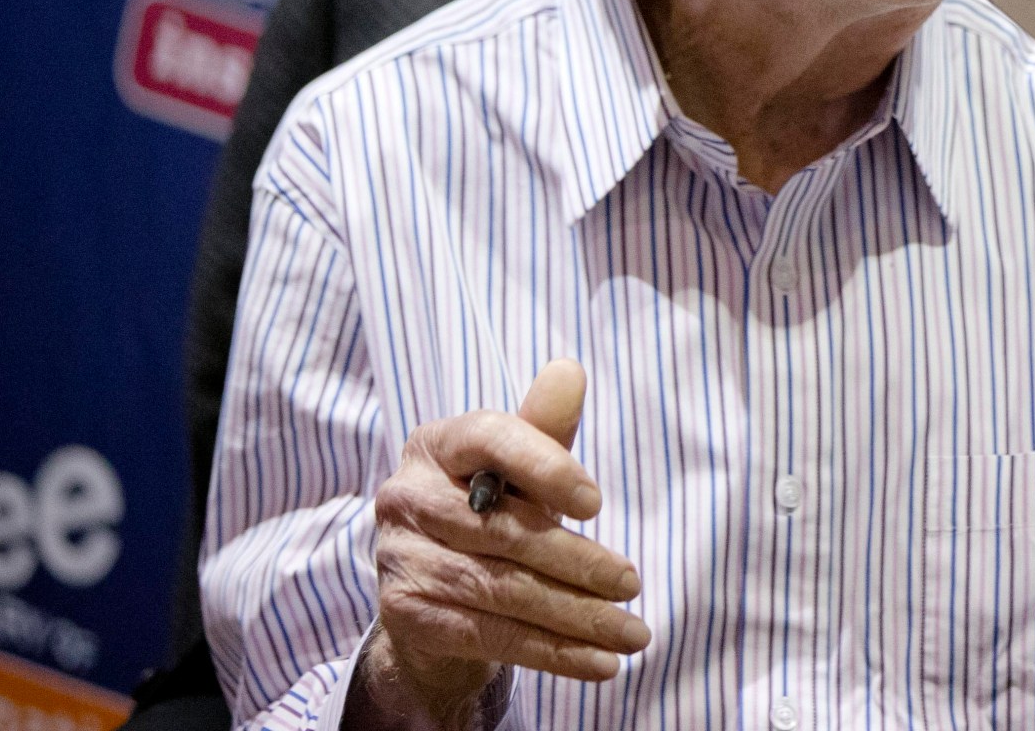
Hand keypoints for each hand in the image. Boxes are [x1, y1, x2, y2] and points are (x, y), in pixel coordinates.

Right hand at [357, 361, 649, 727]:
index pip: (489, 439)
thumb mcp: (518, 466)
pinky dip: (553, 652)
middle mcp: (405, 497)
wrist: (434, 587)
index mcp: (434, 444)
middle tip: (633, 583)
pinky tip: (600, 662)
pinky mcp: (408, 613)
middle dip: (579, 563)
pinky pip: (492, 635)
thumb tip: (570, 372)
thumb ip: (543, 427)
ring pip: (504, 590)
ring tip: (634, 633)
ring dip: (578, 617)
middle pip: (504, 531)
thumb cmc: (488, 507)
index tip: (597, 501)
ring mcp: (401, 558)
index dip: (544, 466)